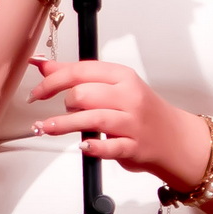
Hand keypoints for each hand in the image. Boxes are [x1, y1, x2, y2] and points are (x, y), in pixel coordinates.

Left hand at [28, 57, 208, 184]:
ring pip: (92, 118)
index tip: (38, 91)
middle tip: (62, 112)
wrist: (174, 138)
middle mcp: (128, 97)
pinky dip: (92, 147)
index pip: (81, 71)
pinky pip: (109, 146)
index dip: (53, 80)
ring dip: (63, 125)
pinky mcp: (134, 147)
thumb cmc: (142, 111)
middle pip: (83, 93)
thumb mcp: (115, 86)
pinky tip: (83, 146)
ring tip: (47, 128)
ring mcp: (132, 123)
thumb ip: (79, 77)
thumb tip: (46, 66)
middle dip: (64, 104)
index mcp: (123, 77)